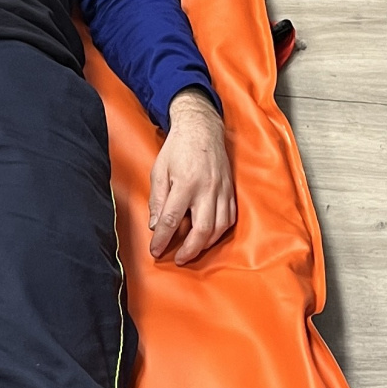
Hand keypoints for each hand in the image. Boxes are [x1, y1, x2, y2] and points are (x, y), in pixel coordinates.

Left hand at [149, 90, 235, 265]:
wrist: (202, 128)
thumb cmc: (178, 148)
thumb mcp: (159, 170)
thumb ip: (158, 199)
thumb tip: (156, 225)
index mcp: (185, 183)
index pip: (172, 219)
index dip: (163, 239)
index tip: (156, 250)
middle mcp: (207, 189)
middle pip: (201, 229)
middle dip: (189, 249)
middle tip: (178, 259)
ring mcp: (222, 190)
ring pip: (219, 227)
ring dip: (206, 243)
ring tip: (193, 250)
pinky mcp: (230, 189)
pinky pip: (230, 217)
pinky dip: (220, 231)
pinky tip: (209, 235)